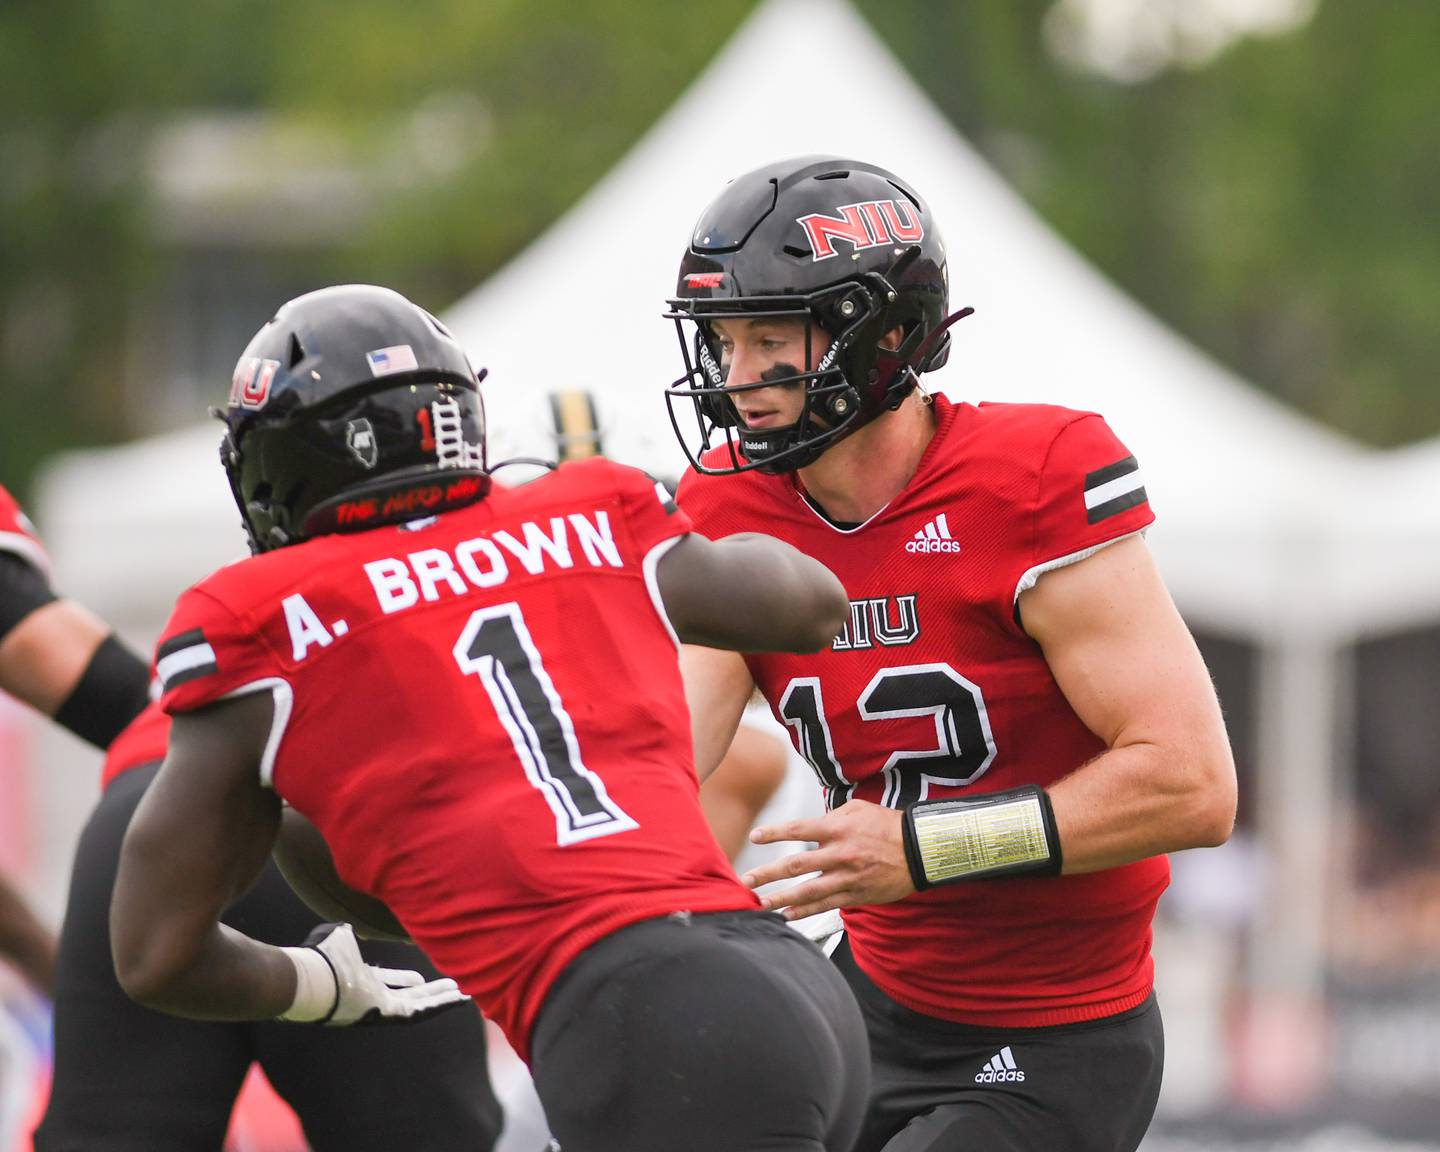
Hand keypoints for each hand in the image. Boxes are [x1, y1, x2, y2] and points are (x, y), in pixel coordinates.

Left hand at [291, 923, 469, 1025]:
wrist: (315, 979)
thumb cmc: (322, 958)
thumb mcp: (338, 938)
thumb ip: (344, 934)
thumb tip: (345, 927)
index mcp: (361, 980)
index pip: (388, 982)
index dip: (405, 980)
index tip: (421, 978)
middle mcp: (373, 997)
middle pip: (408, 997)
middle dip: (431, 992)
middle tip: (453, 987)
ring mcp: (381, 1009)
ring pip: (418, 1006)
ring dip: (441, 1000)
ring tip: (465, 994)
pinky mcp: (389, 1015)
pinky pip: (419, 1012)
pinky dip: (440, 1005)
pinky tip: (458, 998)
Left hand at [741, 799, 914, 919]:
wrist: (920, 851)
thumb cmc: (887, 825)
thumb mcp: (858, 810)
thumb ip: (830, 817)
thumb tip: (808, 828)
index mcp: (838, 828)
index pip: (798, 829)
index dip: (774, 833)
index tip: (755, 836)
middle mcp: (840, 854)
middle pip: (796, 865)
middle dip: (768, 873)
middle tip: (745, 880)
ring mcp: (848, 877)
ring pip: (808, 891)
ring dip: (780, 898)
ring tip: (759, 904)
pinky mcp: (856, 895)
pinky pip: (826, 905)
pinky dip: (804, 911)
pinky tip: (786, 916)